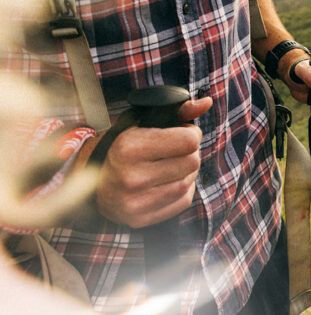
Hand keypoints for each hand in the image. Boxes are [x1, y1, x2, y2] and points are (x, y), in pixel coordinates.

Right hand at [91, 98, 211, 227]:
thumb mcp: (143, 123)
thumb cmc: (123, 147)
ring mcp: (135, 202)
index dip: (191, 133)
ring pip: (189, 182)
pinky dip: (182, 189)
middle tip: (176, 150)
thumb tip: (207, 102)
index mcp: (129, 148)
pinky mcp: (140, 219)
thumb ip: (178, 111)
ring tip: (171, 165)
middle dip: (190, 152)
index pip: (189, 141)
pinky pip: (183, 201)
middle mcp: (131, 177)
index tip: (182, 133)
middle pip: (193, 161)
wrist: (91, 182)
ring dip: (187, 172)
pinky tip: (168, 182)